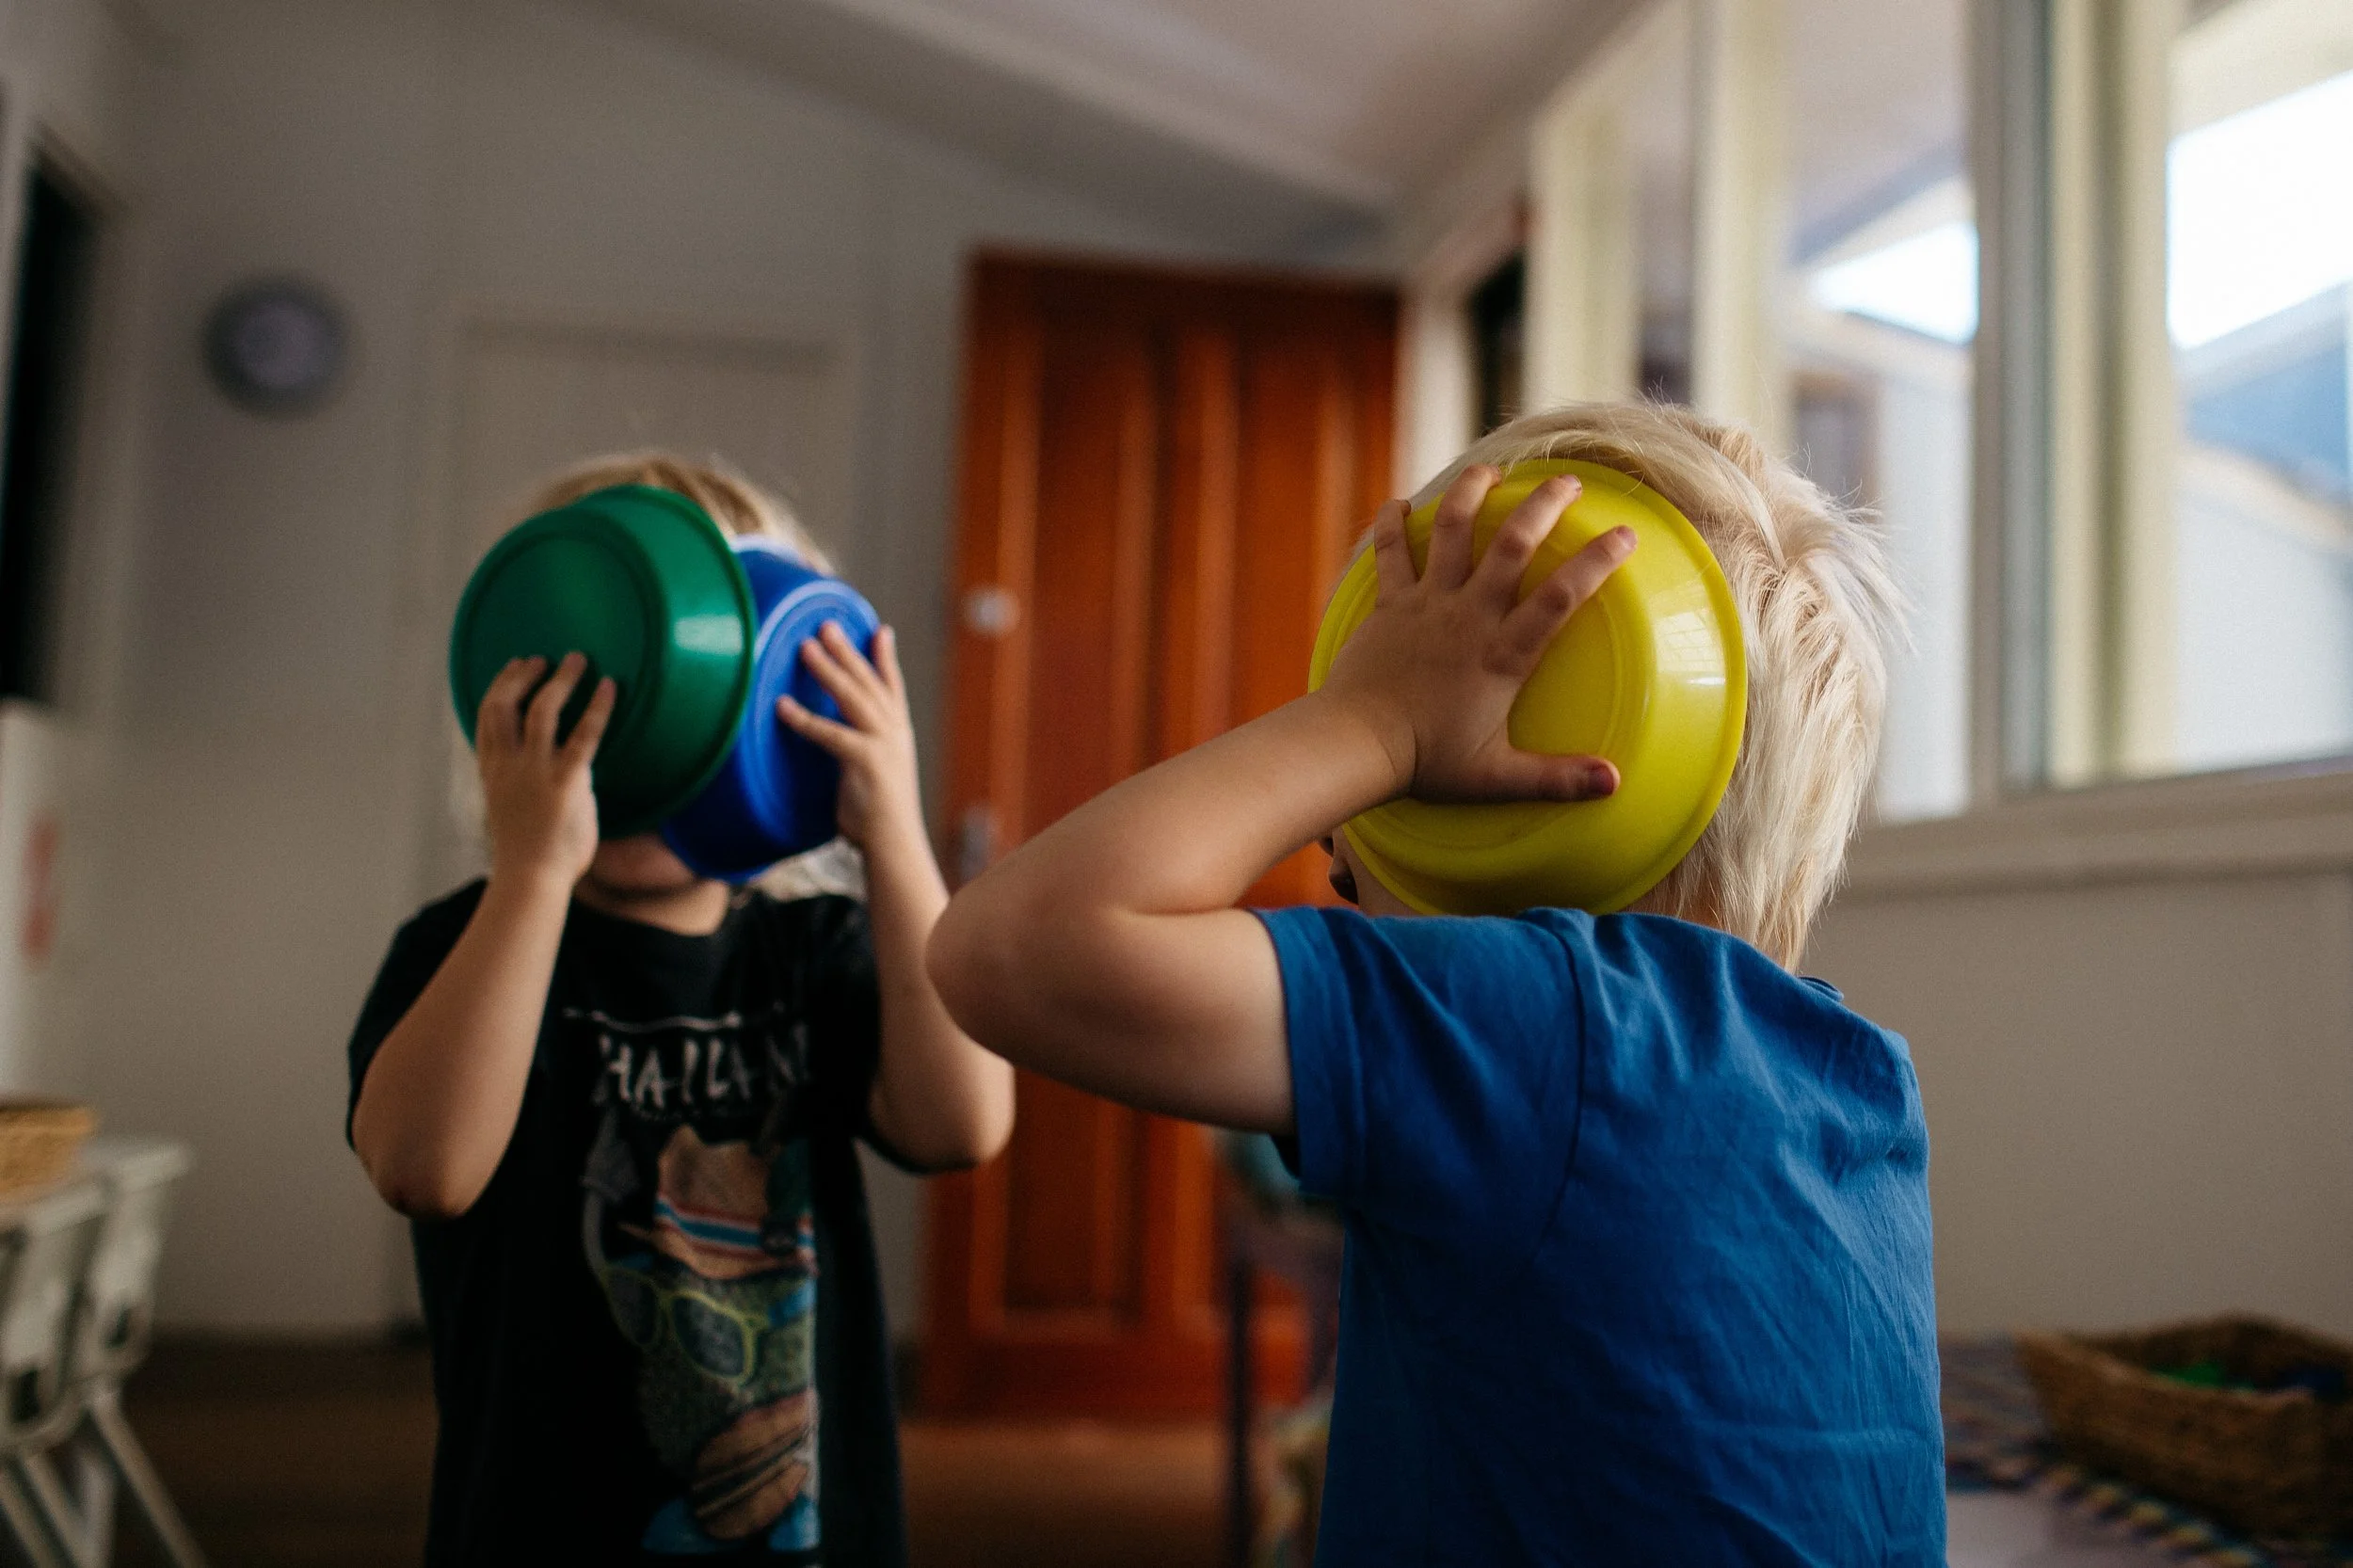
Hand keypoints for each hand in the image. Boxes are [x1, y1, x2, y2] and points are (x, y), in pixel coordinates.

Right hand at [475, 653, 615, 889]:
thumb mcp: (510, 809)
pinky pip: (585, 734)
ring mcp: (536, 770)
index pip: (486, 717)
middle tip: (541, 658)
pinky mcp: (567, 780)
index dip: (499, 686)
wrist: (531, 878)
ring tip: (578, 660)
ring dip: (561, 680)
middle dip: (522, 676)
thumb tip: (543, 777)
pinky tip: (610, 688)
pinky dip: (598, 707)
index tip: (513, 666)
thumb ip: (520, 784)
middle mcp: (509, 764)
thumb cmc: (527, 853)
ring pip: (544, 709)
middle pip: (505, 704)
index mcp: (492, 771)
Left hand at [778, 623, 924, 852]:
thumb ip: (863, 752)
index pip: (892, 687)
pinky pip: (829, 733)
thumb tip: (842, 743)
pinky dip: (804, 718)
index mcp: (898, 734)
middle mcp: (894, 732)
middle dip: (848, 651)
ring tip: (804, 647)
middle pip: (868, 682)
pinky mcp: (866, 761)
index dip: (885, 658)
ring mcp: (883, 744)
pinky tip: (782, 706)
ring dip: (828, 670)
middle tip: (826, 625)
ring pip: (853, 697)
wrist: (895, 844)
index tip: (880, 631)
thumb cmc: (879, 817)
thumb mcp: (877, 774)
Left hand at [1317, 465, 1633, 804]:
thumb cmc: (1426, 763)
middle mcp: (1469, 616)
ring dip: (1472, 492)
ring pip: (1452, 529)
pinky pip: (1390, 550)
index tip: (1625, 535)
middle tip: (1567, 482)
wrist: (1356, 744)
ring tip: (1490, 471)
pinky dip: (1393, 522)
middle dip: (1544, 504)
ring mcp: (1426, 603)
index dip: (1597, 560)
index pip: (1561, 596)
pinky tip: (1400, 503)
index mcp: (1503, 653)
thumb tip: (1613, 783)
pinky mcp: (1389, 603)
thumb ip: (1556, 777)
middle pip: (1512, 543)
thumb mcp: (1496, 776)